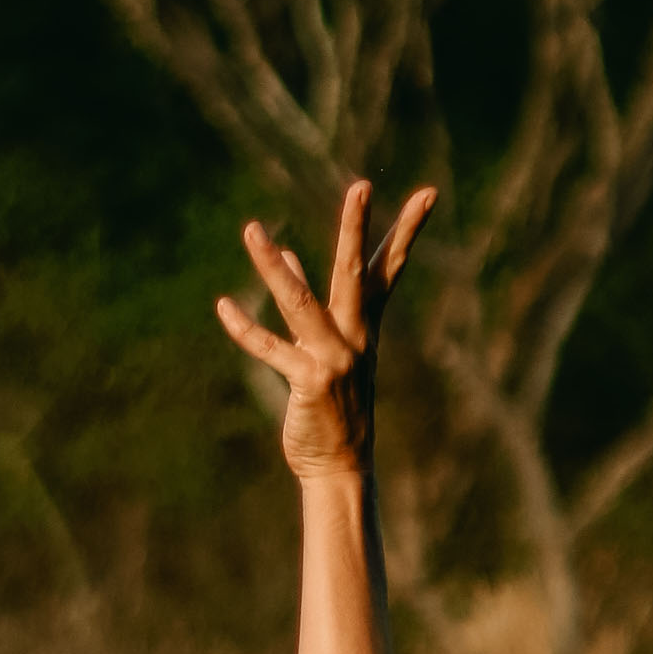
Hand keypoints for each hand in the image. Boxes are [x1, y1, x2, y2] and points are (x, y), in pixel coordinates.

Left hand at [216, 179, 434, 482]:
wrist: (340, 467)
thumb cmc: (334, 408)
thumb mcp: (327, 350)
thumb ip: (308, 302)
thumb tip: (285, 257)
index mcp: (364, 327)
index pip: (388, 269)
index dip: (406, 231)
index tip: (427, 194)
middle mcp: (355, 338)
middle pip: (354, 273)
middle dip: (356, 229)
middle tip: (361, 186)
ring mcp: (333, 359)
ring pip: (298, 302)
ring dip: (271, 266)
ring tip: (251, 229)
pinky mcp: (309, 383)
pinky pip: (271, 350)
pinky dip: (246, 329)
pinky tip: (225, 306)